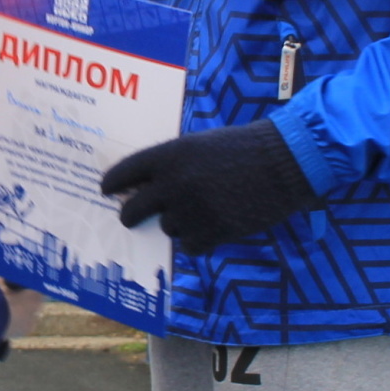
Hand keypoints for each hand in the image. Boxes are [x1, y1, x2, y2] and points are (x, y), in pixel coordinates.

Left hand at [99, 121, 322, 254]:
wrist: (283, 161)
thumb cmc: (243, 147)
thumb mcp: (200, 144)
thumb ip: (173, 164)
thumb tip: (148, 187)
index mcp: (168, 155)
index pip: (124, 173)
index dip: (112, 184)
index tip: (105, 191)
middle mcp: (172, 184)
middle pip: (133, 211)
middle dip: (129, 216)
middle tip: (130, 218)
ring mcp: (191, 210)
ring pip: (167, 228)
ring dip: (178, 224)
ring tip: (203, 209)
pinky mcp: (212, 232)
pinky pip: (190, 246)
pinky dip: (198, 240)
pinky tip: (213, 227)